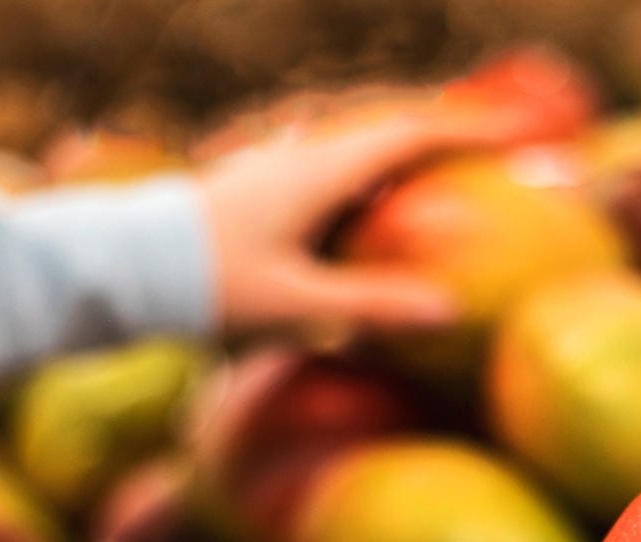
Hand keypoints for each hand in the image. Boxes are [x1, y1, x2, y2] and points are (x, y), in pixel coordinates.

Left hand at [196, 99, 534, 332]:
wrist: (120, 268)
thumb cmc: (208, 285)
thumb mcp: (295, 304)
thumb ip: (372, 306)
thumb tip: (450, 310)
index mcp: (320, 171)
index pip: (411, 135)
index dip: (470, 131)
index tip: (520, 133)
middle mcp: (302, 156)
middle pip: (390, 132)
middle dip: (445, 136)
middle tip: (495, 149)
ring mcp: (276, 166)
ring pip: (357, 150)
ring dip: (404, 159)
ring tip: (444, 182)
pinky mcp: (257, 187)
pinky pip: (330, 171)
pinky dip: (368, 181)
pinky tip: (371, 214)